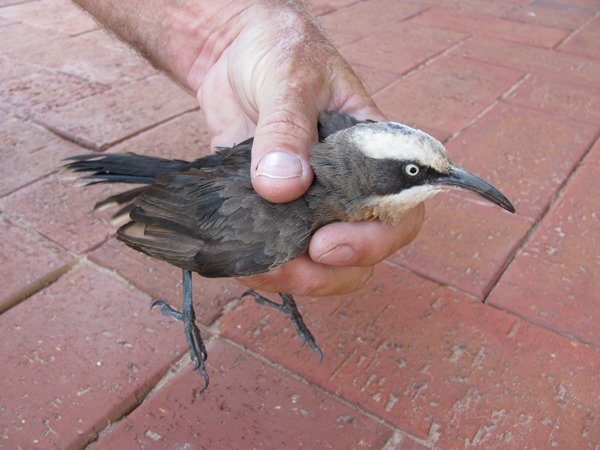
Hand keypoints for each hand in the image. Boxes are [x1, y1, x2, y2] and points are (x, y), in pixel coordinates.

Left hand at [196, 3, 423, 295]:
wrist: (232, 52)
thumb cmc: (279, 51)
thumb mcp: (289, 78)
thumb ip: (287, 128)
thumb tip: (283, 186)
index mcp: (374, 153)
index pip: (401, 211)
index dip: (376, 239)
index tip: (327, 243)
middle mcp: (349, 187)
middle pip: (364, 252)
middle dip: (329, 272)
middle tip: (288, 266)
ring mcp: (310, 202)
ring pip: (323, 263)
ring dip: (294, 275)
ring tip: (256, 266)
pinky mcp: (273, 208)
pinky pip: (279, 250)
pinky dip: (263, 264)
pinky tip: (239, 259)